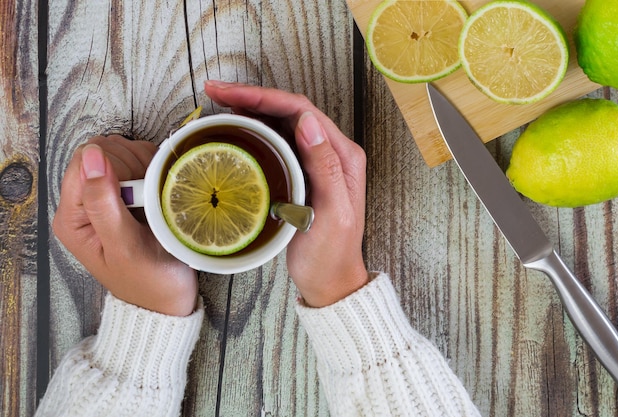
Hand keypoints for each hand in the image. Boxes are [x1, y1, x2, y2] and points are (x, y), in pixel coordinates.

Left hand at [53, 135, 197, 315]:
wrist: (169, 299)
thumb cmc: (148, 280)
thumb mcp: (125, 247)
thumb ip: (103, 203)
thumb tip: (92, 156)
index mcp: (72, 217)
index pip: (84, 160)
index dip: (115, 166)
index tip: (138, 190)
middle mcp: (85, 203)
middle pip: (102, 151)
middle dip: (132, 165)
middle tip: (149, 196)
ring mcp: (107, 196)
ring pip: (122, 152)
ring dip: (145, 166)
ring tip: (155, 197)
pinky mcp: (127, 193)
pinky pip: (138, 161)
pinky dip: (153, 168)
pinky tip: (159, 191)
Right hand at [204, 80, 368, 306]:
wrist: (330, 282)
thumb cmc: (331, 255)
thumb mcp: (331, 214)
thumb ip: (323, 167)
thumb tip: (307, 122)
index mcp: (343, 156)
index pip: (303, 112)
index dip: (266, 97)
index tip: (231, 94)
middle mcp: (331, 153)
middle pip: (291, 112)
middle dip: (254, 97)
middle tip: (217, 92)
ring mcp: (316, 162)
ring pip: (283, 124)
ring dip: (253, 110)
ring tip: (221, 104)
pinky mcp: (303, 174)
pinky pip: (279, 143)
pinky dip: (257, 131)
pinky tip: (238, 129)